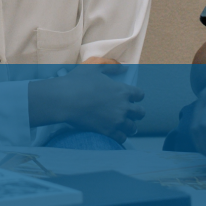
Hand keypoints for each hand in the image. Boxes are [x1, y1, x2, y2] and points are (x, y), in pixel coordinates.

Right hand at [28, 62, 145, 140]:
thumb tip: (125, 68)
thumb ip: (112, 68)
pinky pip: (122, 138)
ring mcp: (116, 120)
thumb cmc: (79, 81)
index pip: (140, 95)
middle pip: (140, 113)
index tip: (132, 97)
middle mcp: (123, 106)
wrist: (65, 99)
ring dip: (130, 126)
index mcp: (122, 90)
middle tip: (130, 113)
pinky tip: (118, 134)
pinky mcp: (108, 131)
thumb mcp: (95, 67)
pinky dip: (121, 136)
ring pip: (132, 127)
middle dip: (136, 112)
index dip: (136, 96)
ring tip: (125, 126)